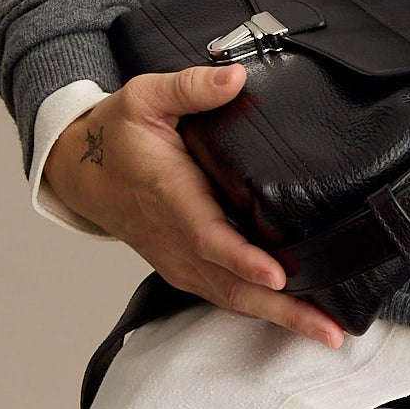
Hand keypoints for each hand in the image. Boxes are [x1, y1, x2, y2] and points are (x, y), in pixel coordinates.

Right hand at [43, 63, 345, 348]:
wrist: (82, 169)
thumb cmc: (118, 132)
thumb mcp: (146, 96)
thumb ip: (190, 87)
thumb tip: (234, 77)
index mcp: (169, 196)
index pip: (208, 236)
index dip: (243, 259)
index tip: (278, 274)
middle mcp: (176, 238)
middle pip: (230, 283)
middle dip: (281, 309)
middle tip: (328, 329)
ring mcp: (180, 258)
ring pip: (231, 297)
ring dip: (279, 318)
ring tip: (327, 331)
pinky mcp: (187, 265)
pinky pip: (226, 295)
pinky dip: (262, 311)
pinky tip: (299, 316)